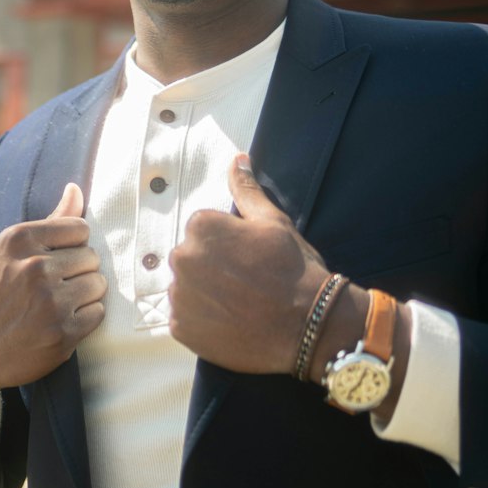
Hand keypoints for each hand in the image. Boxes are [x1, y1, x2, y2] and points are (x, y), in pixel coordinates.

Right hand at [0, 183, 106, 440]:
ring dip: (85, 295)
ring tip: (61, 304)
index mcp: (19, 240)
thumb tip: (76, 188)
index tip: (58, 260)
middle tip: (57, 286)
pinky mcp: (62, 333)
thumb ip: (48, 221)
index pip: (80, 228)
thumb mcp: (5, 252)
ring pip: (98, 285)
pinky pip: (97, 314)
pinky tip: (62, 322)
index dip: (73, 246)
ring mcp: (50, 302)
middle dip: (79, 271)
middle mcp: (35, 267)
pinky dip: (85, 319)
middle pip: (92, 257)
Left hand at [167, 154, 334, 373]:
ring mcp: (180, 295)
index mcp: (201, 227)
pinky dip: (203, 321)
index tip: (250, 259)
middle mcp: (182, 258)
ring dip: (206, 293)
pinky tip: (231, 321)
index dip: (229, 244)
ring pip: (187, 287)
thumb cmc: (293, 269)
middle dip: (213, 267)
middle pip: (192, 258)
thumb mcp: (273, 221)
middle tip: (247, 282)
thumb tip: (237, 160)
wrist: (308, 325)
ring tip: (240, 304)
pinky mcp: (182, 328)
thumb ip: (247, 190)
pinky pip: (186, 318)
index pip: (204, 230)